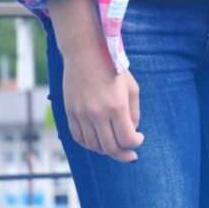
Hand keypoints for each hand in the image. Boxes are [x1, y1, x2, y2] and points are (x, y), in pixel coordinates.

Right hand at [47, 0, 143, 162]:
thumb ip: (134, 113)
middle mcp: (97, 113)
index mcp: (116, 107)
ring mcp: (81, 114)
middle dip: (123, 154)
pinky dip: (90, 144)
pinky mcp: (69, 112)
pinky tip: (99, 142)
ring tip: (115, 146)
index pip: (127, 139)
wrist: (85, 52)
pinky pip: (78, 137)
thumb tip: (131, 132)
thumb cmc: (113, 68)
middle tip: (130, 155)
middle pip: (110, 147)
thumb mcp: (132, 88)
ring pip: (93, 145)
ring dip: (106, 150)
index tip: (139, 137)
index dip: (136, 143)